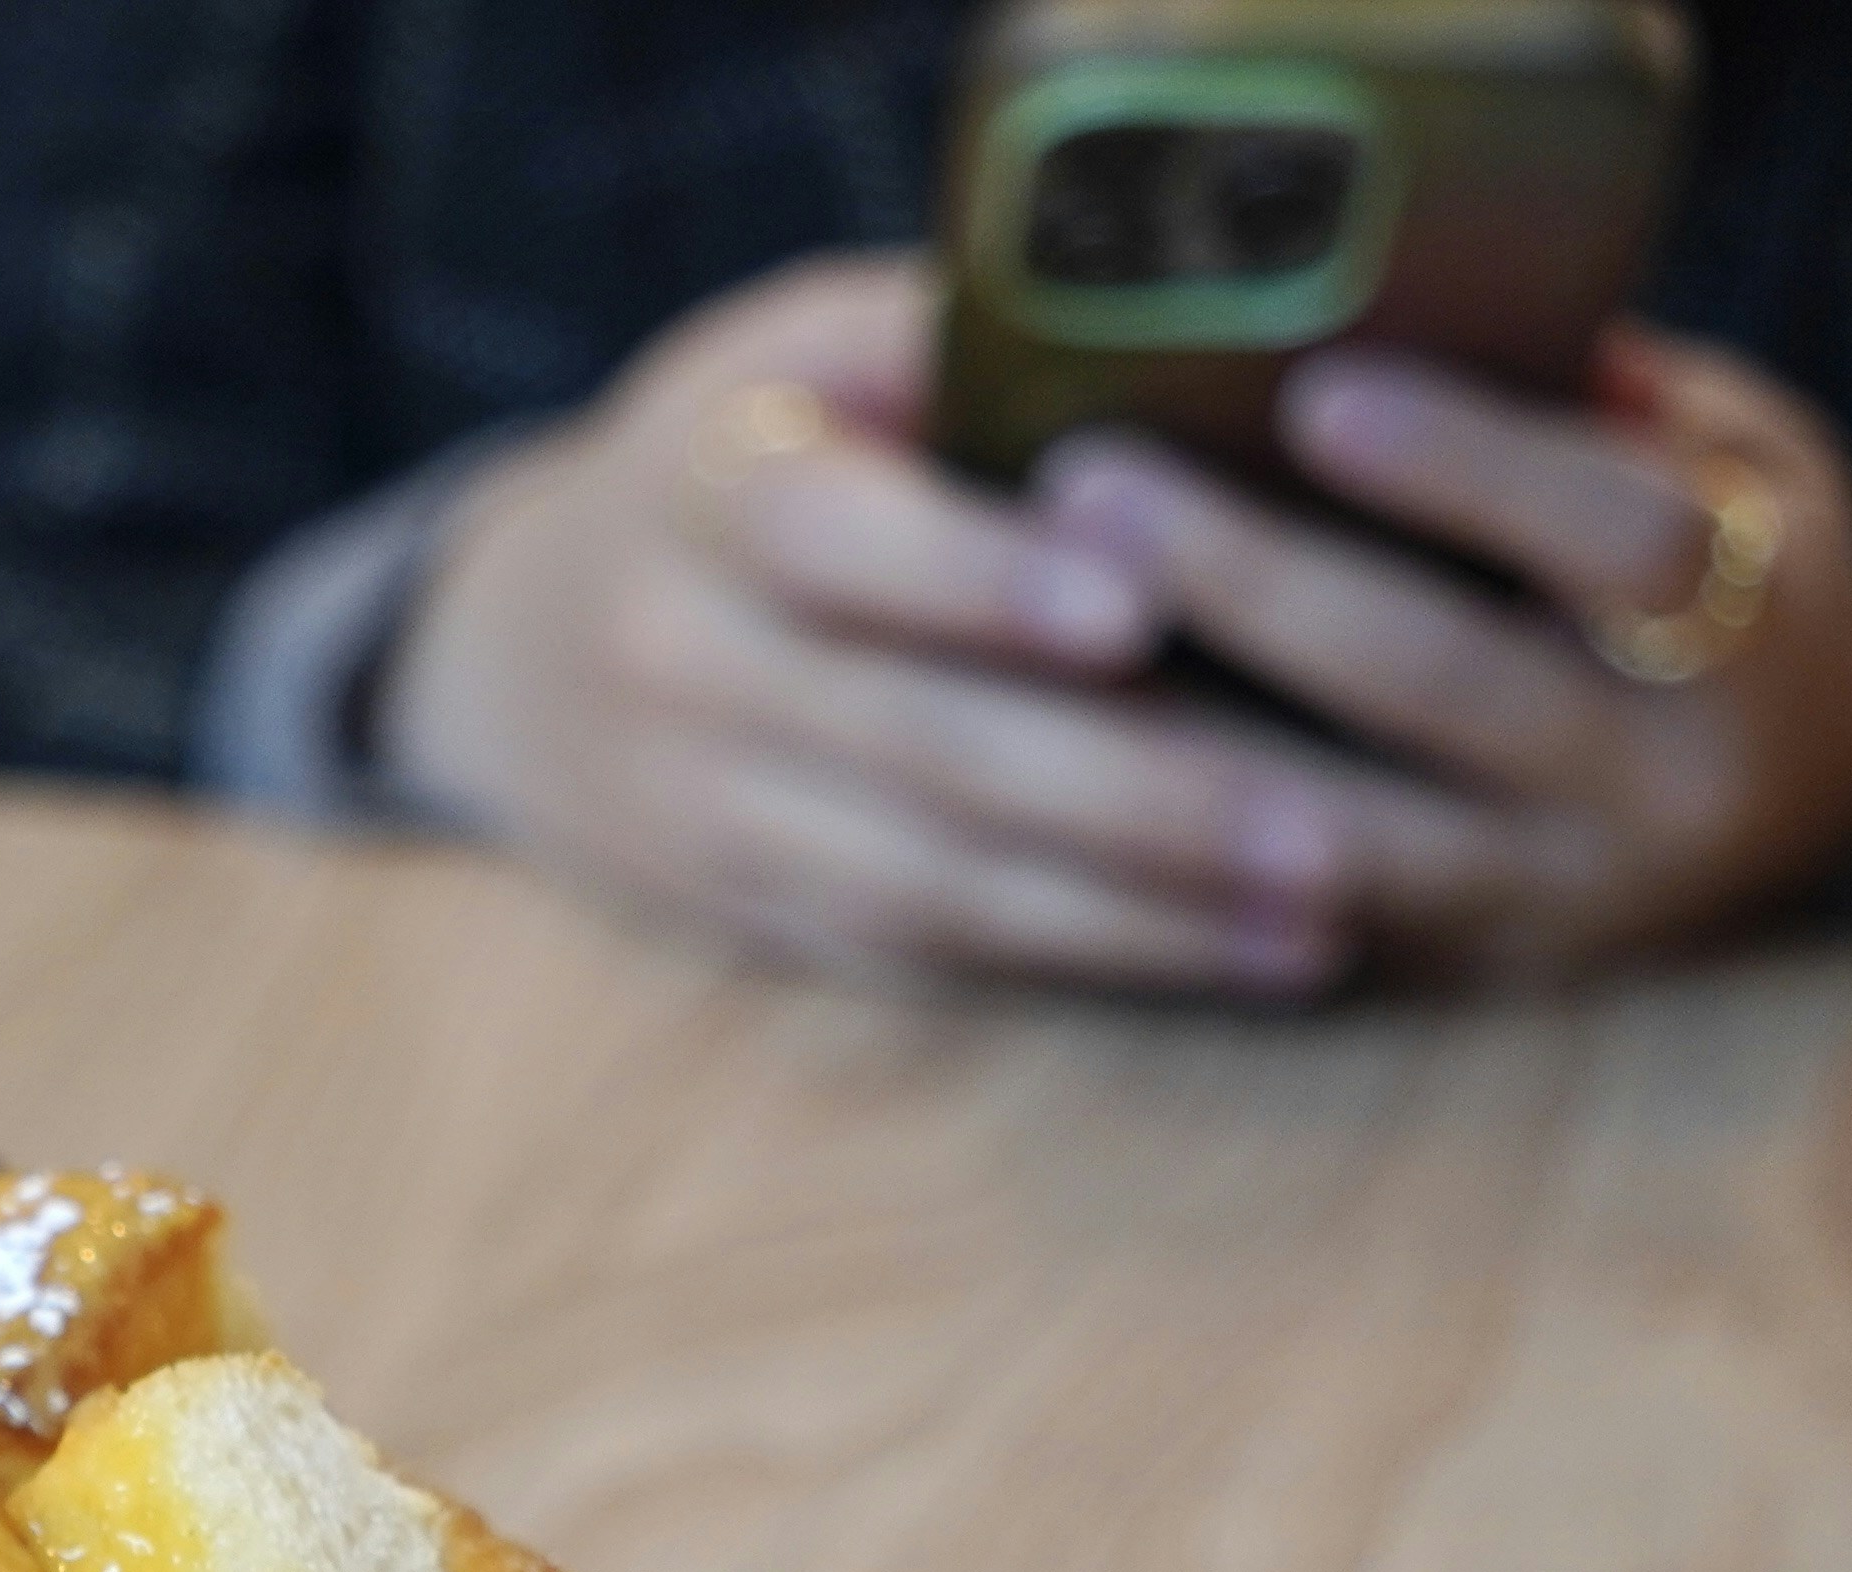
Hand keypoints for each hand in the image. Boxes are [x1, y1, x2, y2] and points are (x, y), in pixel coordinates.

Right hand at [381, 255, 1356, 995]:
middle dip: (1131, 796)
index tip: (1139, 610)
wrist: (526, 646)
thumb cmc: (756, 453)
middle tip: (1325, 832)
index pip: (828, 539)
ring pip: (925, 882)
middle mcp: (675, 657)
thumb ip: (965, 340)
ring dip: (1134, 915)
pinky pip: (917, 955)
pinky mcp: (739, 916)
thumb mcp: (810, 347)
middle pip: (909, 743)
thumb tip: (1206, 331)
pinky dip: (1079, 961)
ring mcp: (695, 808)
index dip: (978, 581)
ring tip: (1319, 922)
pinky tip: (1229, 956)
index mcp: (702, 483)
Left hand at [1033, 330, 1851, 979]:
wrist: (1805, 791)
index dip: (1471, 466)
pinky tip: (1050, 763)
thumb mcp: (1728, 452)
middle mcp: (1668, 787)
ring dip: (1171, 733)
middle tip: (1090, 485)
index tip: (1316, 392)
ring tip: (1031, 621)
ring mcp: (1558, 902)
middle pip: (1445, 685)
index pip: (1627, 540)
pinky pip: (1287, 924)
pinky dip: (1167, 850)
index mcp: (1759, 625)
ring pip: (1338, 837)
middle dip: (1257, 583)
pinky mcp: (1456, 975)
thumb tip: (1398, 298)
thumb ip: (1596, 398)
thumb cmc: (1726, 559)